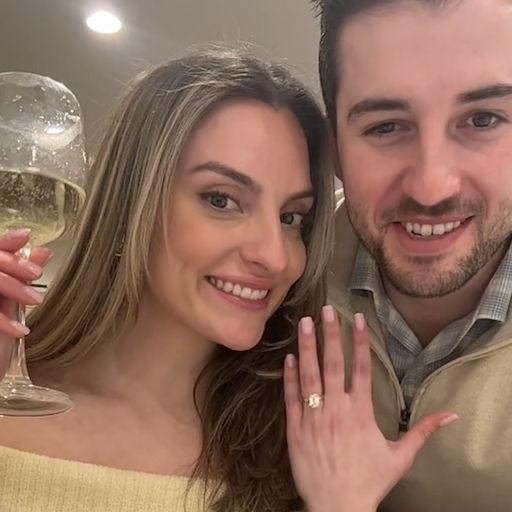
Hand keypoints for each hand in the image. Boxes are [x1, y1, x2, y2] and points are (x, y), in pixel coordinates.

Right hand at [0, 229, 50, 345]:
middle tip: (36, 273)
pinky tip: (20, 330)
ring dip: (12, 287)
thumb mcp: (10, 305)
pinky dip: (3, 321)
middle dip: (12, 264)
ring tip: (35, 300)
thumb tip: (43, 251)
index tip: (25, 235)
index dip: (5, 242)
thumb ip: (21, 277)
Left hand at [284, 306, 457, 511]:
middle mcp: (336, 410)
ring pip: (309, 375)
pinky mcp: (296, 428)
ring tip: (303, 323)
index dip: (360, 341)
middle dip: (330, 334)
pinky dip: (289, 376)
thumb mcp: (401, 457)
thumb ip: (423, 432)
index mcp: (361, 413)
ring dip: (307, 347)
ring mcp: (314, 417)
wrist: (337, 507)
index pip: (361, 369)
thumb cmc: (370, 482)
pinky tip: (289, 357)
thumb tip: (451, 415)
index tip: (357, 318)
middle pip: (333, 364)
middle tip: (326, 310)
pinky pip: (291, 397)